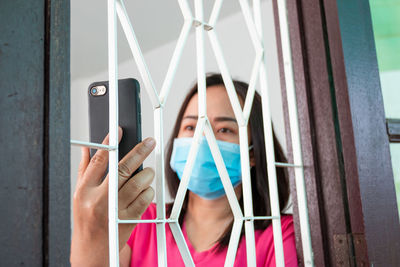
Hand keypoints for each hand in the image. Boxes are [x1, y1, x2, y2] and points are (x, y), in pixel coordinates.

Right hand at [70, 128, 155, 265]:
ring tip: (146, 172)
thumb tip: (87, 148)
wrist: (93, 252)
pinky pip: (145, 199)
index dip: (110, 143)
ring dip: (146, 174)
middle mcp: (99, 200)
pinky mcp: (129, 220)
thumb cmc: (86, 220)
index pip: (99, 161)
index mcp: (84, 191)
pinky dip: (149, 191)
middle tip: (150, 142)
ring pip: (138, 183)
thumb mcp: (80, 196)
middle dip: (140, 152)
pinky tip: (145, 190)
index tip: (119, 131)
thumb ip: (85, 171)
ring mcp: (115, 211)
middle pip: (123, 169)